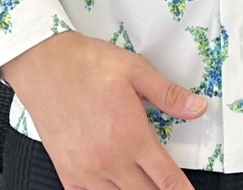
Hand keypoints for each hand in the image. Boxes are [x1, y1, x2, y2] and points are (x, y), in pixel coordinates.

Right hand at [0, 29, 206, 188]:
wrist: (45, 65)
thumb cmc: (88, 65)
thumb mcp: (135, 71)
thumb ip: (168, 95)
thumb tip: (197, 108)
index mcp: (131, 136)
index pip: (166, 178)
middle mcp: (110, 160)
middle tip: (168, 185)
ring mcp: (87, 171)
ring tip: (143, 183)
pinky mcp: (68, 173)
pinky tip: (113, 185)